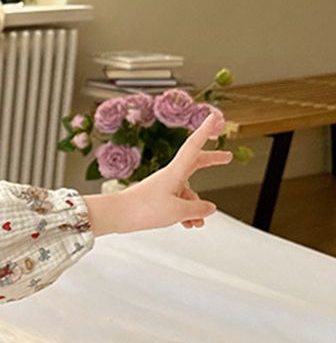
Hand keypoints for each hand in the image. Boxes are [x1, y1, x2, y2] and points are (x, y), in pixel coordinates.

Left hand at [113, 111, 233, 233]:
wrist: (115, 215)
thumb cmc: (142, 209)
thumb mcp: (178, 211)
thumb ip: (198, 210)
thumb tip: (210, 208)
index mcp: (176, 171)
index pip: (194, 145)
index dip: (206, 131)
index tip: (214, 118)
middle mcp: (170, 176)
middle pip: (196, 163)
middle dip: (212, 160)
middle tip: (227, 157)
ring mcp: (162, 187)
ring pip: (187, 192)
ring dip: (196, 207)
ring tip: (197, 223)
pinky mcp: (155, 198)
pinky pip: (177, 203)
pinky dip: (185, 213)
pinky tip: (188, 224)